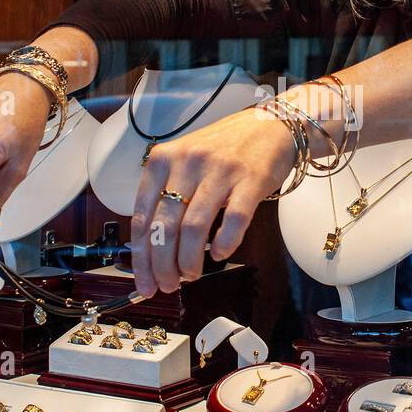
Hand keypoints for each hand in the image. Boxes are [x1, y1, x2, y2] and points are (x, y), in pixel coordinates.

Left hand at [130, 107, 295, 296]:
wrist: (270, 126)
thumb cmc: (224, 149)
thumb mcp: (184, 161)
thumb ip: (166, 194)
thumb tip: (153, 248)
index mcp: (163, 160)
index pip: (142, 217)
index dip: (141, 258)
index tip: (145, 282)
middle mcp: (187, 163)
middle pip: (165, 227)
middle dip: (163, 266)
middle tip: (168, 285)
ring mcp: (219, 170)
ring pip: (195, 228)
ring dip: (190, 261)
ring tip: (191, 275)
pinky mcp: (250, 179)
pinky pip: (234, 219)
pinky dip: (225, 243)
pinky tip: (220, 254)